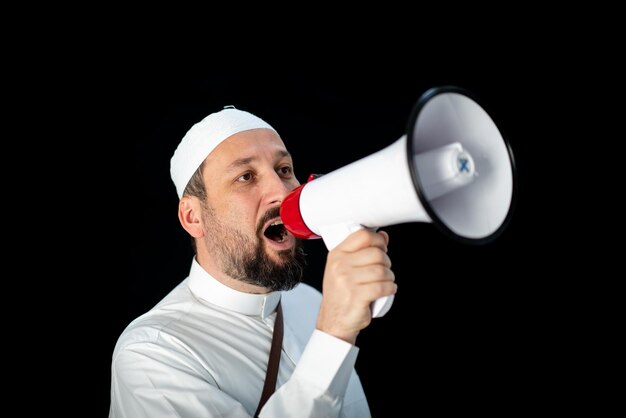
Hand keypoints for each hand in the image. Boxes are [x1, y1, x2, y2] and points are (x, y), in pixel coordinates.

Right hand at [316, 229, 395, 344]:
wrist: (334, 321)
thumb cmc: (340, 294)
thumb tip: (383, 236)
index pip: (362, 235)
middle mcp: (340, 266)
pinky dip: (390, 288)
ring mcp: (347, 281)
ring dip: (390, 277)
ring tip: (386, 282)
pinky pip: (383, 287)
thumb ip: (362, 251)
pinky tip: (388, 290)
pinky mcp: (357, 296)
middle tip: (384, 270)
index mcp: (337, 254)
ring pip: (382, 271)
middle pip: (376, 253)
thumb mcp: (344, 268)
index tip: (382, 247)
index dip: (378, 240)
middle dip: (386, 262)